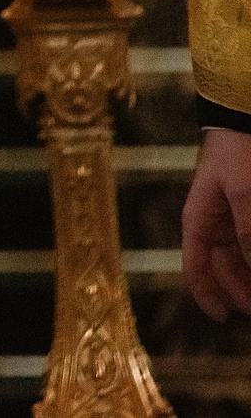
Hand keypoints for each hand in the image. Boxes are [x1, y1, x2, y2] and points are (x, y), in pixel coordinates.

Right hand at [184, 127, 250, 317]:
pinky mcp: (246, 211)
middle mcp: (212, 223)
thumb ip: (248, 233)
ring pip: (238, 259)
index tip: (221, 318)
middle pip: (220, 269)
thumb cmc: (238, 153)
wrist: (244, 120)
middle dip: (238, 291)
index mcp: (198, 219)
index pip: (194, 267)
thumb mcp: (244, 195)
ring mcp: (230, 218)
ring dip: (248, 277)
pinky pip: (247, 243)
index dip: (205, 295)